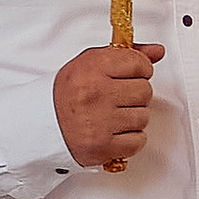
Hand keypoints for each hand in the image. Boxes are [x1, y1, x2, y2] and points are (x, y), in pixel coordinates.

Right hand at [54, 43, 164, 170]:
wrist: (41, 123)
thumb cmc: (67, 93)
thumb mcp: (91, 63)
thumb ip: (127, 55)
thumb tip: (157, 51)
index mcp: (92, 69)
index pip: (139, 64)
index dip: (139, 70)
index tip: (130, 75)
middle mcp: (95, 94)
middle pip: (145, 91)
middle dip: (135, 95)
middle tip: (117, 98)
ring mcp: (100, 122)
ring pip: (143, 117)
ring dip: (132, 118)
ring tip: (112, 116)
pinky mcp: (103, 146)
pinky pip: (138, 141)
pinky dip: (130, 139)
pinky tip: (113, 132)